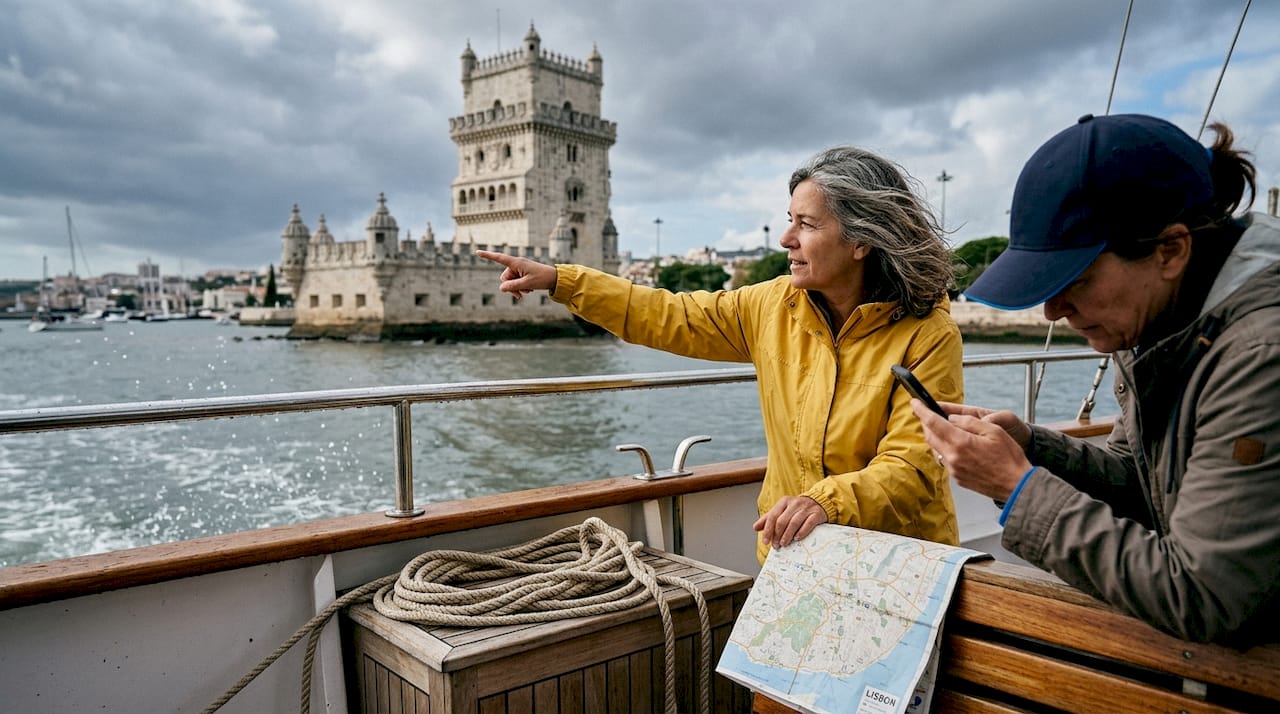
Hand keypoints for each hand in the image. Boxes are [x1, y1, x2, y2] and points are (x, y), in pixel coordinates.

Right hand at [475, 250, 556, 299]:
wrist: (555, 278)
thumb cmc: (542, 278)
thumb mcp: (527, 284)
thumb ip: (513, 286)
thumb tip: (501, 288)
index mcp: (517, 262)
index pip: (499, 258)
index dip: (488, 255)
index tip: (477, 252)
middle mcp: (516, 264)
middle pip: (504, 277)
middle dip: (510, 287)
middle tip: (520, 296)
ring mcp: (519, 269)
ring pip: (510, 282)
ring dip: (516, 288)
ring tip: (527, 292)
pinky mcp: (523, 274)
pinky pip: (515, 282)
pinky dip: (520, 287)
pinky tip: (529, 290)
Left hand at [753, 495, 827, 548]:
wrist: (820, 502)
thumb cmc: (798, 509)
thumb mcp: (782, 511)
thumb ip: (769, 518)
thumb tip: (756, 527)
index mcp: (784, 502)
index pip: (773, 516)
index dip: (768, 530)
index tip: (766, 541)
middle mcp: (795, 503)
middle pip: (782, 520)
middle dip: (777, 535)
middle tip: (776, 545)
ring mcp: (806, 508)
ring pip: (794, 522)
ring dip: (787, 535)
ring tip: (784, 544)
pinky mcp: (816, 514)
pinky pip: (808, 524)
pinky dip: (802, 532)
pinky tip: (797, 538)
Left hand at [911, 399, 1031, 501]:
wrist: (1017, 486)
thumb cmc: (1009, 458)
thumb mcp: (993, 430)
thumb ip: (969, 422)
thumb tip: (951, 419)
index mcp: (961, 443)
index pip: (933, 422)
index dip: (921, 410)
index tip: (914, 402)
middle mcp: (953, 457)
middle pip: (930, 436)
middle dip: (926, 423)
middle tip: (927, 413)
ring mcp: (953, 470)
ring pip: (936, 449)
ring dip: (935, 437)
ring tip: (943, 428)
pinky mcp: (957, 478)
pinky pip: (945, 460)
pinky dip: (945, 449)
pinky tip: (955, 445)